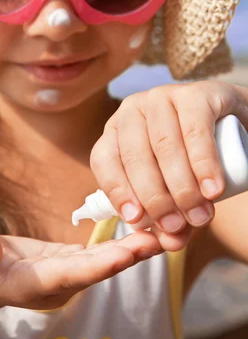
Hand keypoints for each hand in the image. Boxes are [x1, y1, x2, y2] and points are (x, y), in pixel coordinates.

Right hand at [0, 225, 163, 312]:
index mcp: (31, 283)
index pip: (67, 275)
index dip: (95, 266)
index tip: (124, 256)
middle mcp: (56, 284)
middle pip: (96, 271)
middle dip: (127, 256)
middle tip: (160, 238)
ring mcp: (65, 276)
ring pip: (104, 263)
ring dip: (133, 249)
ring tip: (165, 231)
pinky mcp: (70, 264)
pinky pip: (100, 255)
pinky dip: (123, 243)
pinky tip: (146, 228)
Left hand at [90, 81, 247, 250]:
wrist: (235, 128)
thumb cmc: (194, 162)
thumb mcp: (174, 190)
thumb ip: (169, 217)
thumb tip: (167, 244)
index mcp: (116, 131)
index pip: (104, 160)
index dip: (117, 191)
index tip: (137, 222)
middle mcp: (133, 109)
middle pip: (135, 156)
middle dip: (154, 198)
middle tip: (175, 226)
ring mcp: (162, 97)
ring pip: (163, 145)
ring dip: (181, 186)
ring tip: (200, 216)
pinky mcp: (194, 94)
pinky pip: (194, 130)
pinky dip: (203, 163)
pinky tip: (212, 188)